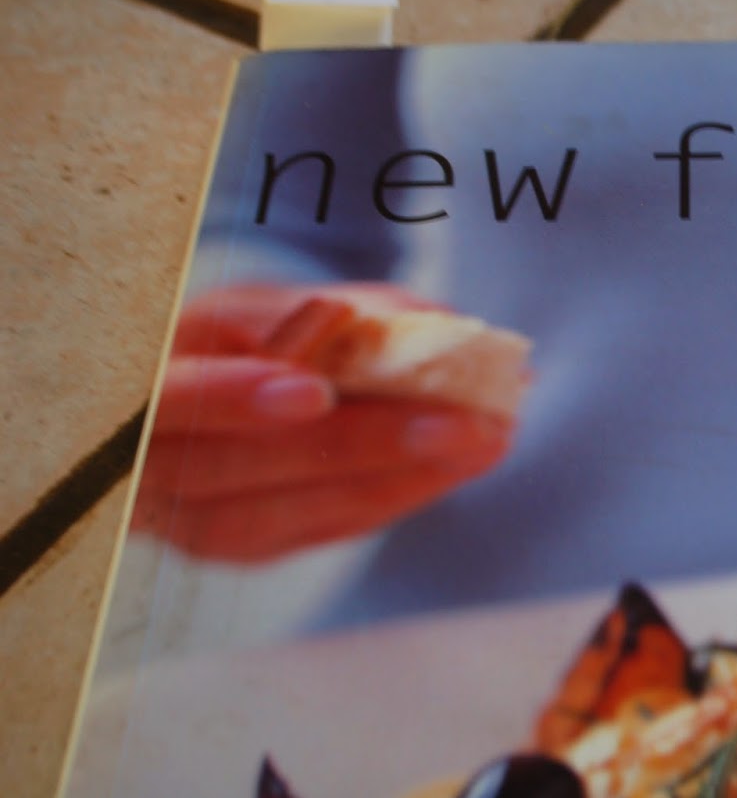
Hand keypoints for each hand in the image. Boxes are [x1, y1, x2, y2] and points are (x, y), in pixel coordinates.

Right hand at [132, 283, 513, 563]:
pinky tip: (452, 467)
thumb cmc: (229, 339)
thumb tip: (444, 325)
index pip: (169, 398)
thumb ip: (340, 312)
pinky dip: (392, 495)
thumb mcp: (264, 307)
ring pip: (288, 514)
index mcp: (136, 385)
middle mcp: (147, 467)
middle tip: (464, 426)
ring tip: (485, 442)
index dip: (236, 399)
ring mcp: (190, 519)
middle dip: (363, 445)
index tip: (313, 390)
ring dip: (397, 479)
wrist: (187, 400)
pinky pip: (319, 528)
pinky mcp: (240, 546)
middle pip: (246, 469)